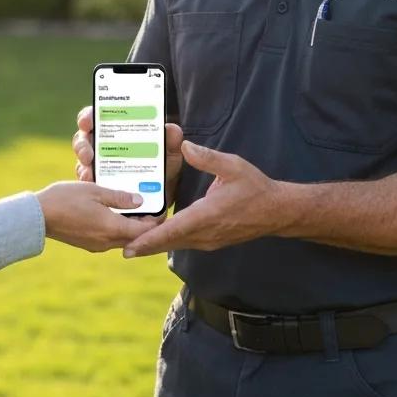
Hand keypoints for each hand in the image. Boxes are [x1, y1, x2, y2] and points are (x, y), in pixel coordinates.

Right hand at [35, 181, 159, 250]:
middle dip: (146, 226)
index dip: (156, 222)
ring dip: (131, 228)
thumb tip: (140, 201)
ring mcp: (96, 245)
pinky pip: (110, 240)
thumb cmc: (65, 199)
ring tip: (135, 210)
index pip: (144, 230)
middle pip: (135, 237)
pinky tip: (115, 215)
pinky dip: (118, 230)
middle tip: (152, 210)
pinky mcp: (88, 245)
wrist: (37, 216)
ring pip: (123, 239)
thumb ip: (119, 197)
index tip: (162, 210)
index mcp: (111, 228)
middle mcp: (106, 241)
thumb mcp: (94, 191)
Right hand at [72, 106, 184, 202]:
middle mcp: (102, 147)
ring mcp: (96, 167)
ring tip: (89, 174)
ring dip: (83, 167)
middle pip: (83, 140)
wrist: (161, 200)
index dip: (88, 117)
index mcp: (117, 131)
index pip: (96, 117)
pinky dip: (89, 184)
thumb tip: (171, 129)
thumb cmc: (162, 173)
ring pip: (82, 163)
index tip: (86, 123)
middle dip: (82, 145)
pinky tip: (93, 187)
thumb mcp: (169, 157)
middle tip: (87, 154)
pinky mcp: (95, 187)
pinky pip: (87, 184)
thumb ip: (171, 143)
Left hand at [122, 141, 282, 257]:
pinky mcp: (210, 241)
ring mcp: (208, 240)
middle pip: (169, 243)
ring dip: (155, 245)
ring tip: (131, 244)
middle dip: (144, 246)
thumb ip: (207, 158)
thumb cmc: (255, 188)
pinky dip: (168, 242)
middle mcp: (205, 233)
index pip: (173, 230)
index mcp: (207, 215)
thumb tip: (185, 147)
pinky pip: (184, 243)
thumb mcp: (233, 166)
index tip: (129, 247)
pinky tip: (156, 237)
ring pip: (176, 245)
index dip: (150, 239)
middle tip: (120, 249)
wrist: (276, 212)